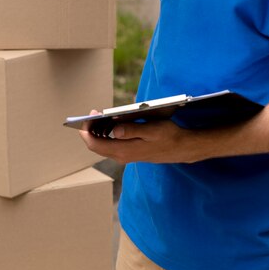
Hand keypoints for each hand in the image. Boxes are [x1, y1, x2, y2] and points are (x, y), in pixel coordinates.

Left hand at [79, 119, 201, 164]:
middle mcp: (121, 156)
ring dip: (97, 132)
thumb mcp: (152, 130)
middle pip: (95, 146)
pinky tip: (110, 124)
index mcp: (124, 150)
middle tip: (93, 113)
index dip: (86, 131)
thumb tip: (115, 129)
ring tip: (99, 117)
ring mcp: (125, 156)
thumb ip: (132, 130)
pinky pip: (110, 145)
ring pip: (102, 146)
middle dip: (89, 130)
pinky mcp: (129, 153)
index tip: (86, 117)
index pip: (95, 144)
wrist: (182, 148)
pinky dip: (105, 135)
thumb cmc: (169, 136)